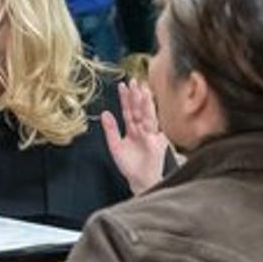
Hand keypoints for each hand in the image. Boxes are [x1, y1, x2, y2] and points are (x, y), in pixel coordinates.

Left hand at [101, 79, 168, 195]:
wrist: (139, 180)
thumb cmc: (129, 165)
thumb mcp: (115, 145)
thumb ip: (110, 130)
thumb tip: (104, 113)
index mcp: (133, 129)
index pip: (129, 110)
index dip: (125, 98)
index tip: (123, 85)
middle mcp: (143, 129)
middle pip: (139, 109)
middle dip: (136, 95)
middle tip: (133, 81)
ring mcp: (151, 134)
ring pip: (147, 115)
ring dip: (145, 102)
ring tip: (142, 89)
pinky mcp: (158, 142)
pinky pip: (153, 129)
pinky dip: (149, 120)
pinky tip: (148, 109)